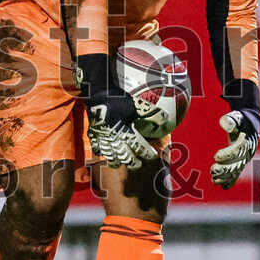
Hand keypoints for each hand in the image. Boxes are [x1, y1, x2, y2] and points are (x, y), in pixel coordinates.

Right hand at [75, 54, 155, 169]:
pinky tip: (103, 152)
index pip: (140, 148)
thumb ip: (153, 114)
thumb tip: (166, 119)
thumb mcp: (139, 106)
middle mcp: (115, 139)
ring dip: (116, 161)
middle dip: (132, 162)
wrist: (98, 94)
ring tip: (119, 164)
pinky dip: (100, 152)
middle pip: (125, 157)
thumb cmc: (119, 100)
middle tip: (137, 165)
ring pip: (110, 156)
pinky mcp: (94, 134)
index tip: (152, 156)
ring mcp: (103, 138)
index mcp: (127, 133)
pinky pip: (96, 148)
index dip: (147, 153)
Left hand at [210, 109, 259, 188]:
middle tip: (212, 170)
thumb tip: (225, 125)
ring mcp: (245, 159)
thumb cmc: (241, 120)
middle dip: (225, 169)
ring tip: (213, 179)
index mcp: (247, 141)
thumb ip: (231, 120)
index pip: (238, 150)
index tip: (216, 156)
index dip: (228, 154)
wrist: (250, 125)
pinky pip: (237, 174)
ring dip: (225, 177)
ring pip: (237, 171)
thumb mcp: (237, 117)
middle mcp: (248, 153)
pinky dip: (230, 180)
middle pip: (237, 164)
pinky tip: (222, 185)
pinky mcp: (241, 163)